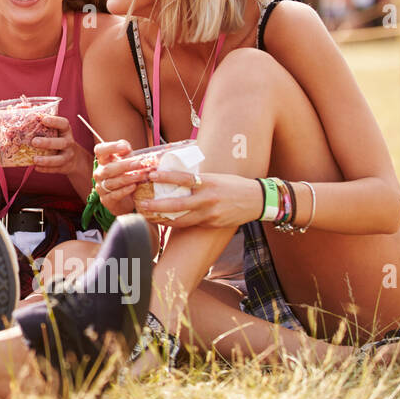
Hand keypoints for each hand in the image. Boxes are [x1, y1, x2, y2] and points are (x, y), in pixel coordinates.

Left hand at [29, 114, 88, 176]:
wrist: (74, 159)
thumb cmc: (57, 139)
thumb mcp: (54, 130)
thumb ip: (40, 122)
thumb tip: (21, 108)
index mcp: (65, 131)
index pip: (64, 124)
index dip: (55, 121)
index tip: (43, 119)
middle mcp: (68, 142)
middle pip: (62, 143)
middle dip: (48, 142)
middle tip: (34, 141)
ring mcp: (67, 156)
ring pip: (59, 159)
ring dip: (47, 160)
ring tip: (34, 159)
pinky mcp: (64, 167)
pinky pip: (55, 169)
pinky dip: (46, 169)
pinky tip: (36, 168)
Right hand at [92, 139, 147, 215]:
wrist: (125, 199)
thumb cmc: (126, 176)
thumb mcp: (127, 161)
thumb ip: (126, 153)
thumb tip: (125, 147)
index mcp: (103, 161)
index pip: (100, 150)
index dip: (110, 147)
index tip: (124, 147)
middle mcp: (99, 173)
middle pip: (108, 168)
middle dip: (125, 165)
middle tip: (140, 163)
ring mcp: (101, 187)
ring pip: (112, 182)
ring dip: (128, 178)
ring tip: (142, 176)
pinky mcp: (107, 200)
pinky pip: (114, 195)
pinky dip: (125, 190)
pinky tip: (134, 186)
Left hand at [134, 170, 259, 229]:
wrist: (257, 200)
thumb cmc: (234, 185)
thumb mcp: (215, 176)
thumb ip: (197, 178)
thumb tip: (175, 173)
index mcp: (208, 183)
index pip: (183, 178)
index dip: (166, 177)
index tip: (151, 175)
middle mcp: (208, 199)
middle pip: (178, 205)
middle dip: (157, 205)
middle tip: (142, 204)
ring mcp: (210, 214)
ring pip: (181, 220)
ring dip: (163, 219)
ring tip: (148, 216)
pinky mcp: (212, 224)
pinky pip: (191, 224)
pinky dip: (176, 224)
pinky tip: (165, 222)